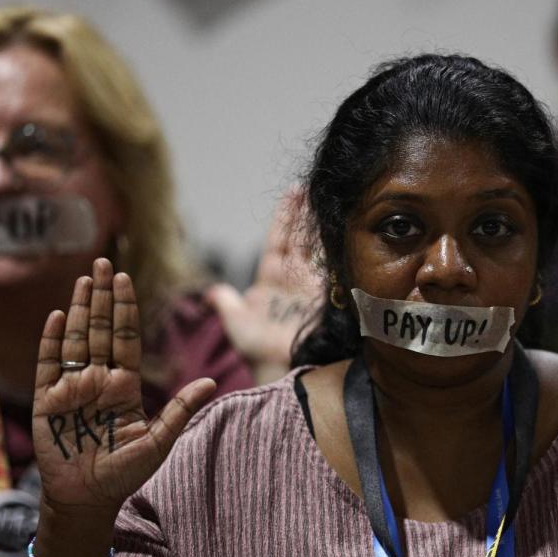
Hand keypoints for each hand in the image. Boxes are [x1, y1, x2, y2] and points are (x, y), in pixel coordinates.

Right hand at [33, 259, 215, 519]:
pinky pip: (50, 364)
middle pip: (100, 329)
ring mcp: (72, 387)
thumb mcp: (159, 441)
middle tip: (103, 262)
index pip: (126, 337)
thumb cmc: (125, 473)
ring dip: (79, 309)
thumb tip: (212, 382)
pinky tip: (57, 316)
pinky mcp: (47, 401)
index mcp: (125, 384)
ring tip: (83, 279)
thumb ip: (181, 410)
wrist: (87, 499)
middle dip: (102, 296)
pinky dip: (52, 340)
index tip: (125, 279)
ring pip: (76, 339)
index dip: (124, 308)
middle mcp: (99, 379)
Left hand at [207, 191, 320, 382]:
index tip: (294, 192)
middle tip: (315, 185)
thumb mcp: (237, 326)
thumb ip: (228, 306)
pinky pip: (335, 265)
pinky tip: (343, 225)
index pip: (279, 240)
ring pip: (319, 247)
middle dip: (307, 212)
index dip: (285, 216)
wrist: (283, 371)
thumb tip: (214, 292)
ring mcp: (314, 285)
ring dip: (323, 223)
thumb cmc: (258, 352)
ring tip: (329, 197)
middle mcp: (295, 279)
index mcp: (271, 279)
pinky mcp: (330, 294)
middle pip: (302, 238)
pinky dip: (339, 246)